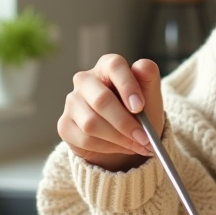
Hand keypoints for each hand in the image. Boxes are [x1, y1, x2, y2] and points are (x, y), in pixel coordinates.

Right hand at [57, 54, 164, 170]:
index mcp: (107, 66)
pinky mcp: (65, 124)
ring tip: (137, 145)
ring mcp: (72, 102)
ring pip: (91, 124)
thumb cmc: (140, 111)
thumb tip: (143, 66)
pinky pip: (84, 140)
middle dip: (124, 123)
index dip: (127, 86)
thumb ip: (149, 79)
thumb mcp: (150, 96)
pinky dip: (107, 148)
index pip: (114, 66)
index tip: (139, 107)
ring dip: (118, 139)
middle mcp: (85, 80)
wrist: (127, 137)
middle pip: (101, 100)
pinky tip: (120, 148)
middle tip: (144, 138)